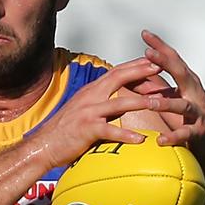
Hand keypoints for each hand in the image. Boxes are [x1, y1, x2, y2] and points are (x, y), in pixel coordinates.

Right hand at [34, 58, 161, 167]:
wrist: (44, 144)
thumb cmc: (64, 130)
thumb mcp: (83, 109)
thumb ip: (99, 102)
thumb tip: (118, 100)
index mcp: (90, 91)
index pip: (115, 73)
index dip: (134, 65)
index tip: (153, 60)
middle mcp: (90, 97)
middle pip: (118, 78)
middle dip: (140, 71)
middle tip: (160, 66)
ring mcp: (88, 112)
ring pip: (119, 103)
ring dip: (140, 101)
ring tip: (159, 102)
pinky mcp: (87, 129)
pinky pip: (110, 130)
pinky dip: (126, 134)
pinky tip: (140, 139)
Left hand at [141, 29, 204, 153]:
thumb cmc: (186, 118)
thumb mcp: (171, 98)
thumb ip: (155, 87)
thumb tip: (131, 75)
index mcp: (187, 82)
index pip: (173, 60)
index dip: (160, 46)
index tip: (145, 33)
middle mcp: (195, 93)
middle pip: (181, 74)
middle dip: (165, 62)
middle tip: (148, 53)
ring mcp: (199, 112)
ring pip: (182, 105)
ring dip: (165, 103)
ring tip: (149, 103)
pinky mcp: (199, 133)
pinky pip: (185, 134)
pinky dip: (173, 137)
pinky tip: (160, 140)